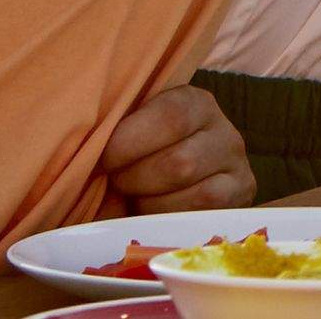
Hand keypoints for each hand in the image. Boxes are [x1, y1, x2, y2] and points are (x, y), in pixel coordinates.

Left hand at [101, 84, 248, 213]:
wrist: (173, 180)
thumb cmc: (138, 155)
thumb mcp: (129, 134)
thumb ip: (111, 134)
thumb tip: (79, 153)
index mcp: (194, 102)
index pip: (170, 116)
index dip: (130, 142)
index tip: (104, 159)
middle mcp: (224, 131)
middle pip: (179, 163)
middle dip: (136, 181)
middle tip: (117, 183)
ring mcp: (237, 167)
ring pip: (194, 195)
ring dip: (152, 204)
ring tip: (135, 198)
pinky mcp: (241, 198)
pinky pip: (204, 217)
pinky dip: (171, 219)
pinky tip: (154, 213)